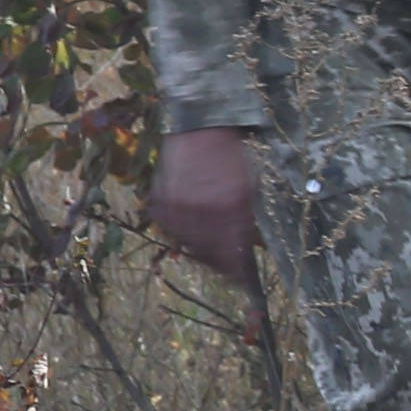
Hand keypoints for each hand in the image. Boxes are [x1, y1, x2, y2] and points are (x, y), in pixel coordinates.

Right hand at [148, 129, 259, 274]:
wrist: (200, 130)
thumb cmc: (231, 157)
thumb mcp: (250, 187)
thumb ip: (246, 218)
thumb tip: (247, 246)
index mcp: (229, 206)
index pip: (232, 252)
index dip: (237, 270)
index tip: (242, 280)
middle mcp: (202, 210)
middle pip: (209, 254)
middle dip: (220, 264)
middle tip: (227, 268)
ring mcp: (178, 207)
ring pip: (188, 245)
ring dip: (201, 251)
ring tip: (211, 251)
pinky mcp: (161, 202)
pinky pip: (171, 230)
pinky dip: (181, 234)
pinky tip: (192, 231)